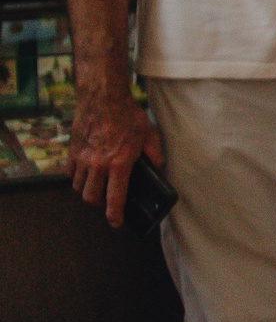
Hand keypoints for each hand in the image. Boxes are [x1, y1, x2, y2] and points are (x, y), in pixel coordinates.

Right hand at [69, 82, 162, 229]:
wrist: (103, 98)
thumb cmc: (127, 114)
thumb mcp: (149, 134)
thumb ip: (155, 155)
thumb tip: (159, 169)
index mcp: (119, 163)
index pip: (115, 198)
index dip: (114, 215)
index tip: (116, 223)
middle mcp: (97, 164)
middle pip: (91, 197)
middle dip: (98, 204)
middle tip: (106, 202)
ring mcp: (82, 158)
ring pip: (78, 187)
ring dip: (87, 191)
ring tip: (97, 187)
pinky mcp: (72, 151)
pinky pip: (70, 173)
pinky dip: (76, 178)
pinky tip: (86, 173)